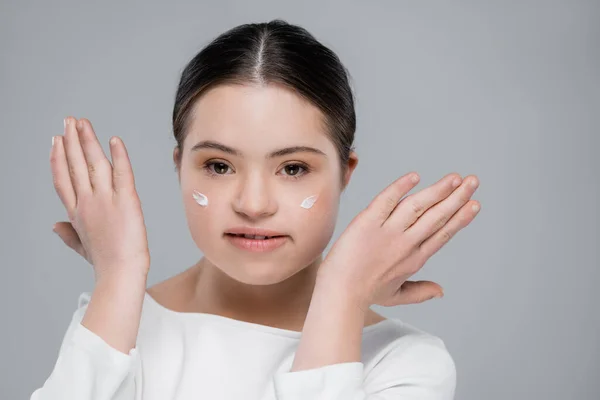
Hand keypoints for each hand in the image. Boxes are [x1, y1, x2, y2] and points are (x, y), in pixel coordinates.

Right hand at [50, 117, 150, 280]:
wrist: (120, 273)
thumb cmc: (105, 263)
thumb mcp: (81, 247)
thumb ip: (68, 234)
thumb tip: (54, 225)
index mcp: (76, 213)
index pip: (63, 179)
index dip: (57, 158)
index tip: (55, 141)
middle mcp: (87, 202)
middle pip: (75, 165)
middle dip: (71, 141)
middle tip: (69, 121)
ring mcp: (105, 200)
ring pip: (94, 164)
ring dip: (87, 141)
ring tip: (83, 123)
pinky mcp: (127, 200)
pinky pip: (122, 173)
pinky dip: (119, 156)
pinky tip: (114, 140)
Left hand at [319, 172, 479, 310]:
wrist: (340, 292)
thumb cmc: (363, 294)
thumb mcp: (396, 296)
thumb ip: (420, 292)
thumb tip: (441, 291)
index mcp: (415, 259)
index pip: (443, 233)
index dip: (460, 217)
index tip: (474, 204)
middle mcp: (406, 244)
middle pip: (437, 216)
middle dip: (457, 197)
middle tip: (473, 181)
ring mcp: (387, 232)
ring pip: (417, 206)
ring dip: (438, 191)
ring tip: (454, 178)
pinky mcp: (367, 222)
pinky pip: (386, 200)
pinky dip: (400, 187)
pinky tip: (415, 177)